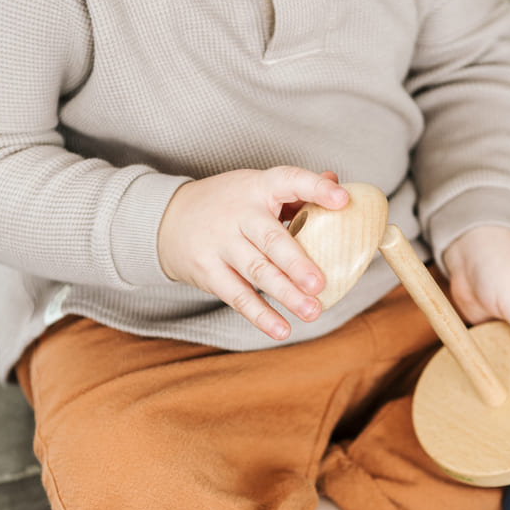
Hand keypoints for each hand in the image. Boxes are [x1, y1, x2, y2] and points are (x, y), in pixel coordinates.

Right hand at [157, 167, 348, 339]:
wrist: (167, 218)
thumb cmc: (227, 203)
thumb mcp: (256, 187)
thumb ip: (296, 189)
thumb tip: (336, 182)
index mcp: (258, 187)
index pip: (290, 180)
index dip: (317, 189)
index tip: (342, 201)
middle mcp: (239, 214)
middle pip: (270, 239)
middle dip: (296, 263)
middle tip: (320, 284)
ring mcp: (221, 244)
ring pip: (257, 271)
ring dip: (285, 294)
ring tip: (312, 311)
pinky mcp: (208, 271)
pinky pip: (237, 296)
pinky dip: (260, 315)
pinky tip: (281, 329)